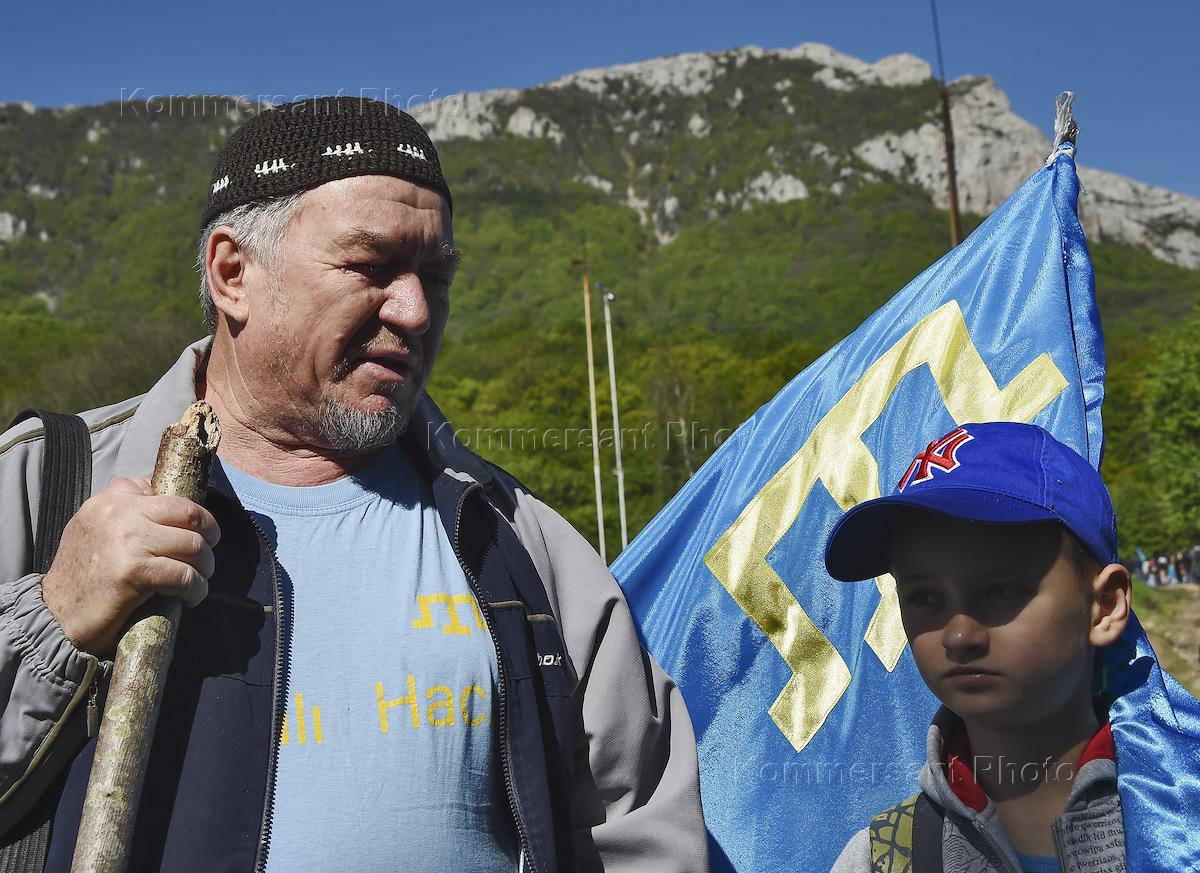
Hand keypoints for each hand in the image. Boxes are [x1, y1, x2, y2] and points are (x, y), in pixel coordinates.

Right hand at [40, 477, 220, 656]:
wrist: (55, 618)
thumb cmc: (83, 578)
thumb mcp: (95, 530)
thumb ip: (125, 512)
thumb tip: (168, 502)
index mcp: (109, 500)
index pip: (162, 488)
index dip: (187, 511)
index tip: (193, 530)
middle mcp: (118, 514)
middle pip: (189, 513)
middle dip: (209, 534)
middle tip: (206, 554)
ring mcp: (127, 541)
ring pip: (193, 545)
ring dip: (205, 566)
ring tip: (198, 579)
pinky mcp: (134, 572)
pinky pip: (185, 575)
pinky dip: (196, 589)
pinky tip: (191, 598)